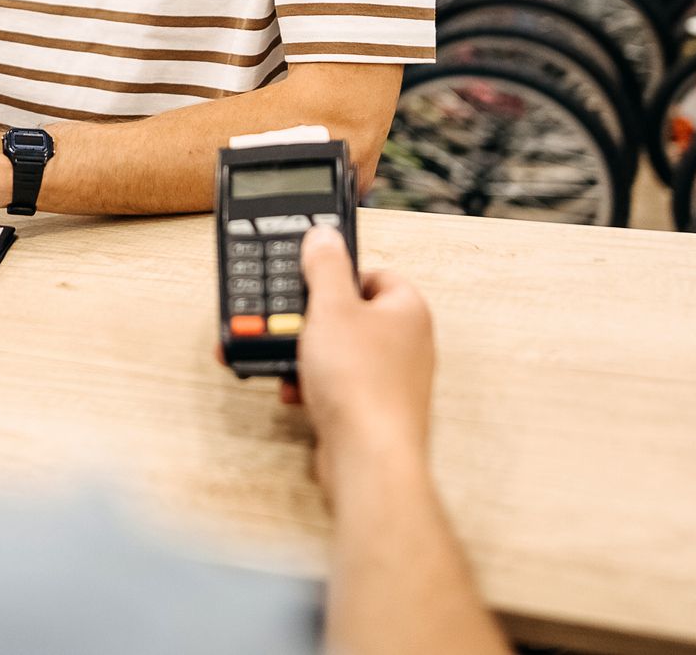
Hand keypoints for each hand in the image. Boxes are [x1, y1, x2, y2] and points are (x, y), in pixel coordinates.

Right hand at [288, 226, 436, 500]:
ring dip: (307, 356)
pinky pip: (337, 386)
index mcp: (407, 308)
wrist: (368, 457)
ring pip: (339, 352)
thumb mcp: (331, 309)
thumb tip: (324, 236)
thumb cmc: (361, 384)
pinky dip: (313, 386)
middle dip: (312, 322)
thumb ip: (325, 267)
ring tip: (288, 360)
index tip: (308, 278)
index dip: (337, 274)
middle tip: (290, 322)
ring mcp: (392, 379)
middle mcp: (407, 342)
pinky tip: (296, 391)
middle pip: (350, 314)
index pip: (372, 273)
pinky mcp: (373, 410)